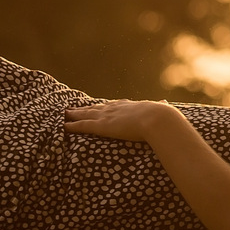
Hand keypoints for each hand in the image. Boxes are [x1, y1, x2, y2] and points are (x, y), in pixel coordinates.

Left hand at [64, 100, 179, 142]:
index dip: (106, 105)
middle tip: (76, 107)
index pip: (114, 104)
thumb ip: (161, 107)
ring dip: (75, 114)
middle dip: (86, 107)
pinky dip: (72, 125)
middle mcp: (117, 108)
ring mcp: (108, 116)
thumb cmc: (162, 116)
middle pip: (97, 107)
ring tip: (65, 113)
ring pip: (87, 114)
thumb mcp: (161, 110)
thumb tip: (166, 103)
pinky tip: (64, 126)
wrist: (157, 119)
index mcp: (131, 106)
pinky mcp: (102, 126)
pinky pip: (83, 126)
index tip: (99, 104)